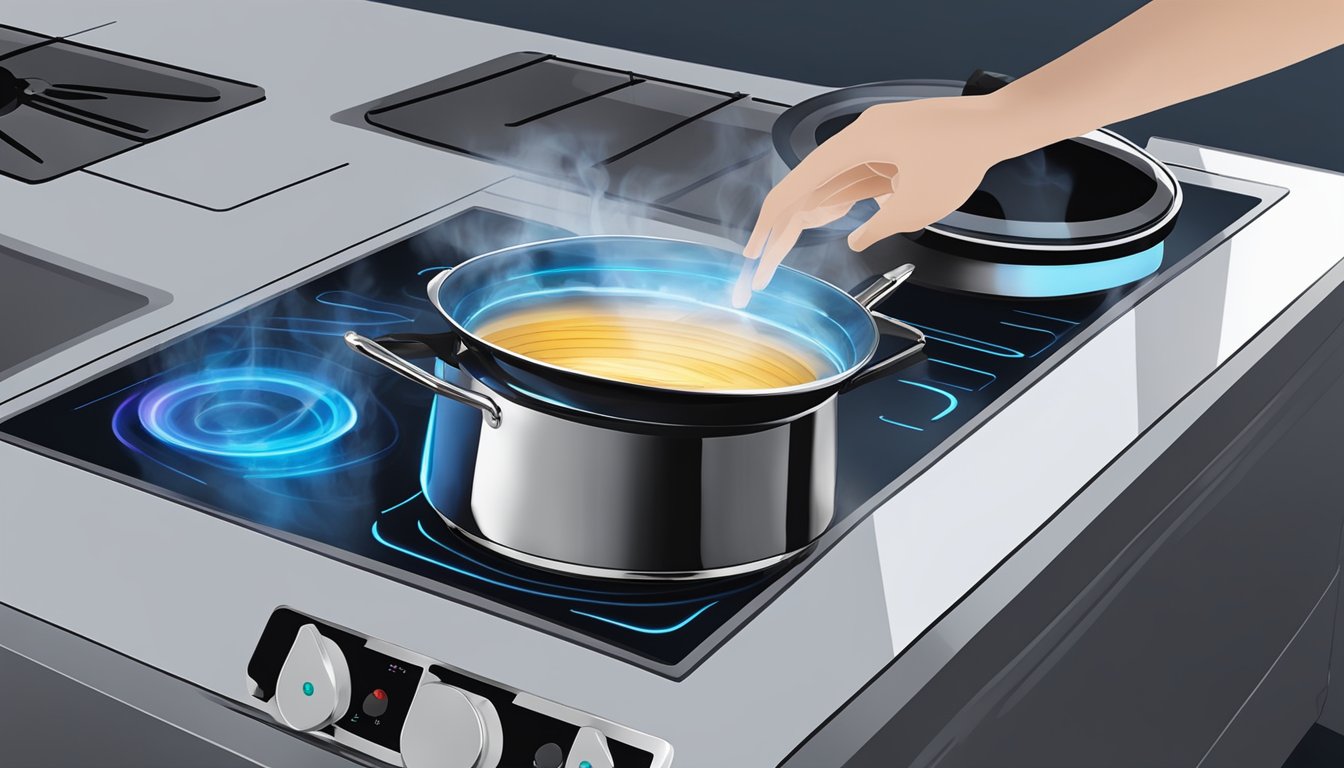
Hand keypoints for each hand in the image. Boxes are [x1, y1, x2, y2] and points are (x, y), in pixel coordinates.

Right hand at [735, 94, 1020, 304]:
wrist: (997, 126)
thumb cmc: (961, 155)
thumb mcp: (915, 207)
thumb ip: (878, 227)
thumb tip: (856, 239)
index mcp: (855, 144)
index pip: (798, 186)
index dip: (771, 222)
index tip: (755, 249)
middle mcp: (858, 139)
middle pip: (809, 187)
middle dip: (785, 228)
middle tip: (765, 262)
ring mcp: (873, 144)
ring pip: (829, 183)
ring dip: (810, 214)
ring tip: (784, 247)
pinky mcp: (889, 151)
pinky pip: (854, 178)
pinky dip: (839, 199)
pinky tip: (827, 218)